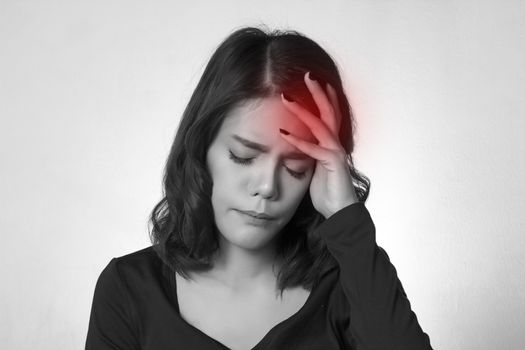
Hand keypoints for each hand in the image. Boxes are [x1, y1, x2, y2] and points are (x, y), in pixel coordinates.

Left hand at [279, 72, 358, 218]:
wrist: (340, 213)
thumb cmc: (327, 192)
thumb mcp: (313, 169)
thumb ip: (307, 154)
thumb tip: (294, 146)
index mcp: (332, 143)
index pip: (329, 115)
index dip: (323, 97)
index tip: (314, 82)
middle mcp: (336, 144)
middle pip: (329, 111)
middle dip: (318, 92)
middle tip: (307, 75)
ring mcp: (336, 152)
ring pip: (320, 124)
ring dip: (302, 111)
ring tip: (287, 98)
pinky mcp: (333, 164)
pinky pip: (313, 148)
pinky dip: (297, 141)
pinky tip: (283, 133)